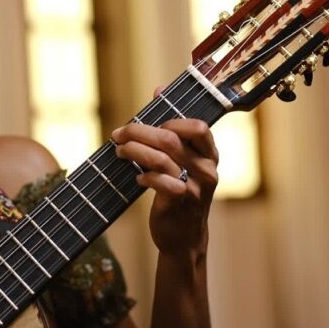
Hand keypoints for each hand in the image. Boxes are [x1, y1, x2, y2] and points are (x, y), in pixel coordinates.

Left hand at [111, 116, 218, 257]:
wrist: (184, 238)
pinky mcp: (181, 203)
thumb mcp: (183, 160)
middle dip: (138, 131)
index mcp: (209, 154)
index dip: (169, 119)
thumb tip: (159, 89)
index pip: (197, 126)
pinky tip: (137, 177)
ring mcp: (195, 187)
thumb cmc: (180, 192)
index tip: (144, 122)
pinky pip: (160, 182)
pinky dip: (144, 176)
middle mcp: (207, 169)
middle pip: (170, 138)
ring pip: (161, 158)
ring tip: (119, 150)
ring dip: (134, 150)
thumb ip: (173, 127)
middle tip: (119, 133)